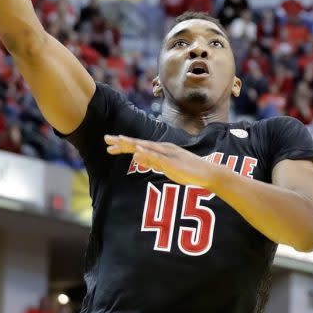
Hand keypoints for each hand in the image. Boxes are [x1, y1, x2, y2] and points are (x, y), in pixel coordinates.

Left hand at [105, 135, 219, 189]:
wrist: (207, 173)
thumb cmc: (188, 171)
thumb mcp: (165, 167)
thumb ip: (152, 162)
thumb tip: (136, 159)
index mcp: (161, 150)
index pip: (138, 147)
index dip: (123, 145)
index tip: (110, 146)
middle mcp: (162, 149)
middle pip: (138, 144)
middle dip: (122, 142)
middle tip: (106, 139)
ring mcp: (167, 154)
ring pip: (145, 147)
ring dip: (131, 144)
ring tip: (117, 141)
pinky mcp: (172, 161)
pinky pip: (157, 157)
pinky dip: (146, 153)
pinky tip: (136, 152)